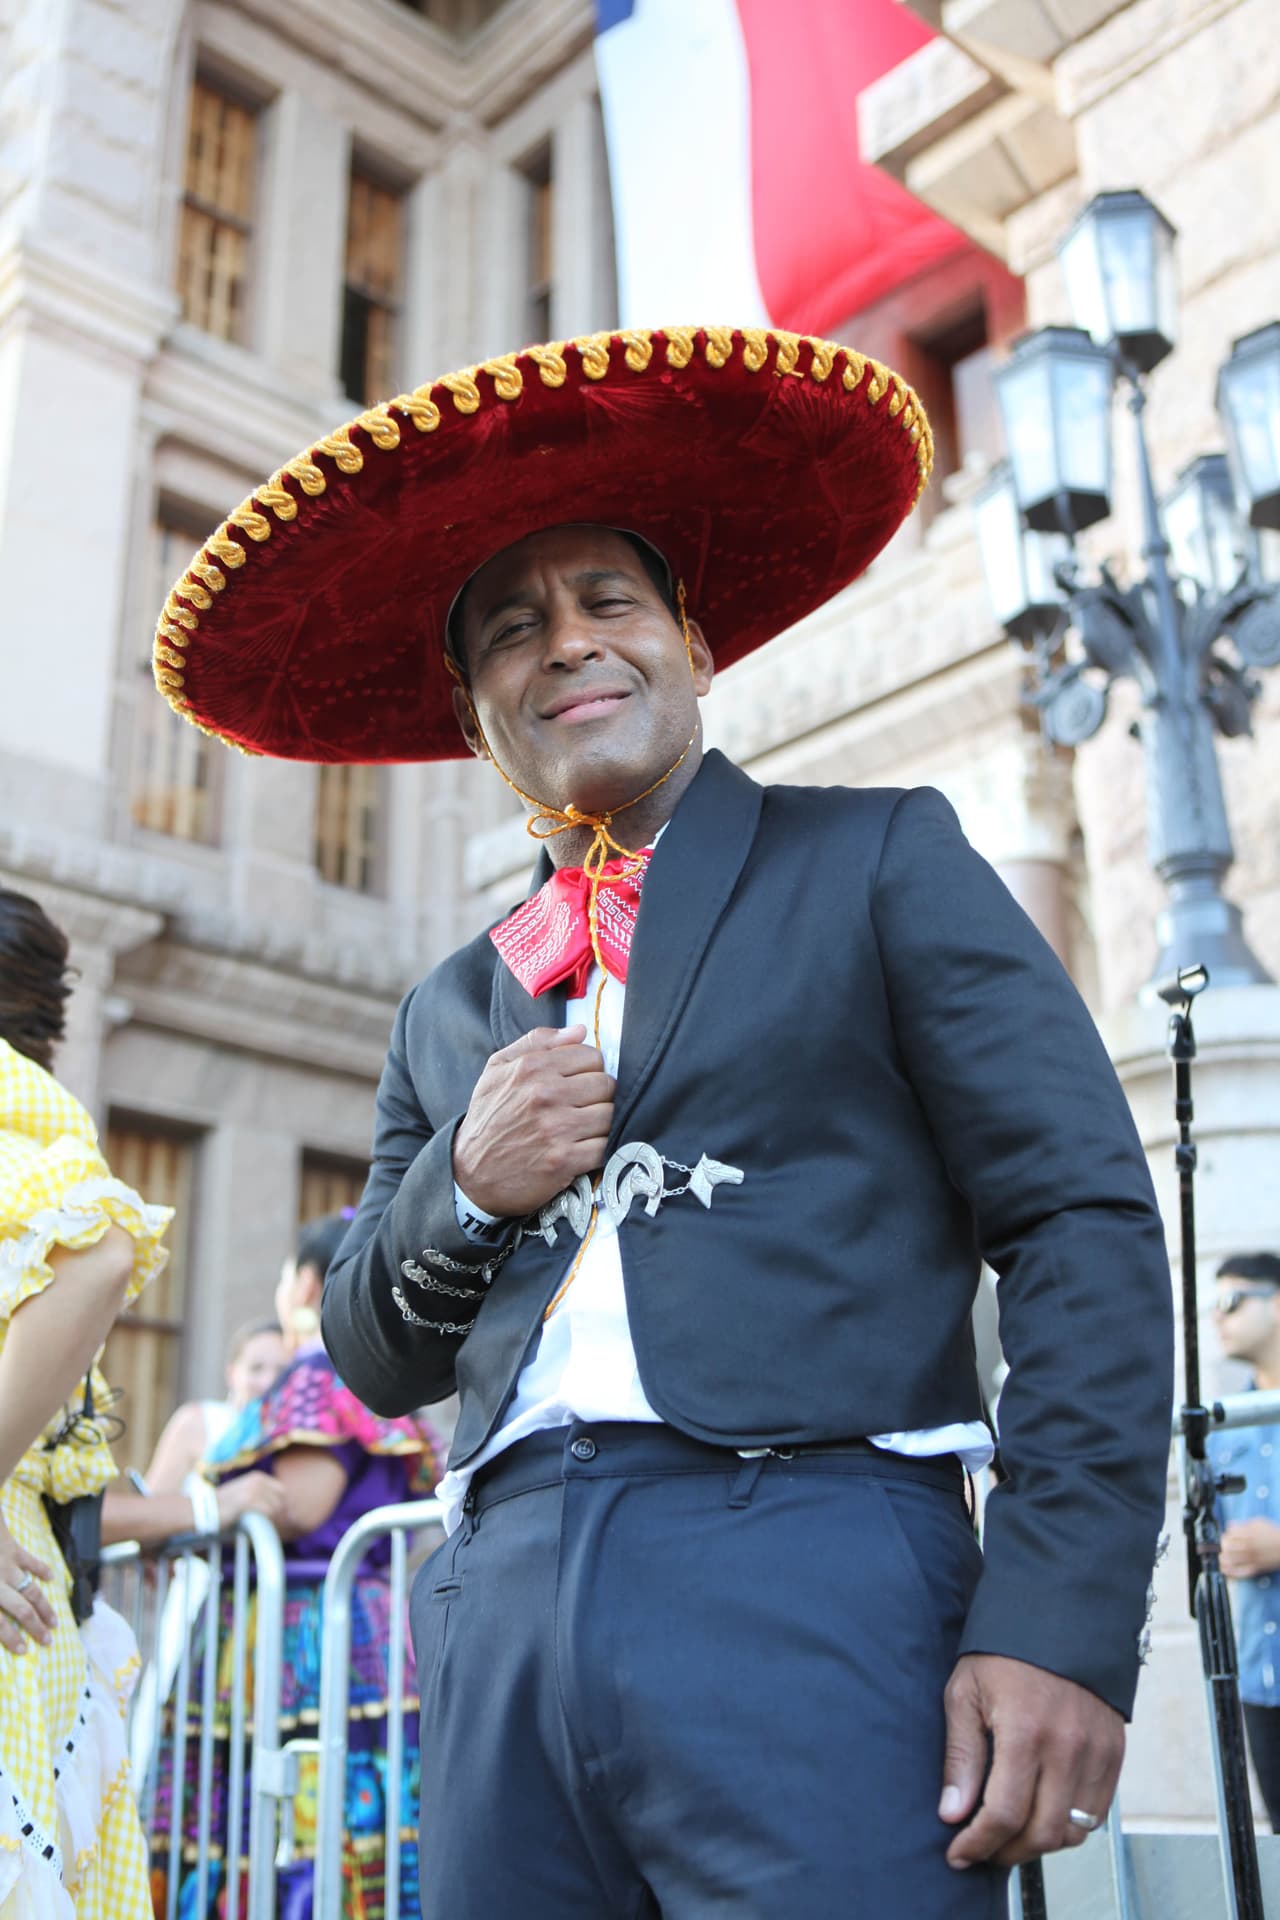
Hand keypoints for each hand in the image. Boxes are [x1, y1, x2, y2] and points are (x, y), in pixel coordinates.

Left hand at [0, 1511, 56, 1654]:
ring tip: (55, 1620)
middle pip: (21, 1608)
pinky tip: (51, 1577)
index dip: (12, 1639)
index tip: (25, 1651)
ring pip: (32, 1588)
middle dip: (36, 1626)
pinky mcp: (12, 1547)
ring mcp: (7, 1563)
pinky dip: (42, 1569)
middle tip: (49, 1640)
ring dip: (44, 1605)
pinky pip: (30, 1560)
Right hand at [215, 1472, 287, 1530]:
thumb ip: (261, 1497)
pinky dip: (262, 1521)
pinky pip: (266, 1513)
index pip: (282, 1491)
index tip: (271, 1516)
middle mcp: (257, 1480)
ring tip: (254, 1522)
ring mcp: (253, 1490)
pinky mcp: (248, 1501)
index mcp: (258, 1477)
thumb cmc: (224, 1506)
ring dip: (268, 1518)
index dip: (279, 1504)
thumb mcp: (245, 1495)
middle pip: (281, 1500)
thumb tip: (282, 1509)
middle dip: (276, 1512)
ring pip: (275, 1508)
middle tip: (263, 1521)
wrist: (205, 1510)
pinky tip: (251, 1523)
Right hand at [453, 1026, 614, 1217]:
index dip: (589, 1069)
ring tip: (583, 1127)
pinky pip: (604, 1145)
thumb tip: (580, 1030)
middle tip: (583, 1106)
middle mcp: (546, 1095)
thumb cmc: (488, 1117)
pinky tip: (582, 1147)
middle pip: (605, 1084)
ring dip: (601, 1122)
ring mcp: (557, 1129)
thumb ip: (538, 1042)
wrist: (471, 1172)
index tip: (579, 1081)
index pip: (591, 1056)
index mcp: (531, 1068)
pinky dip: (598, 1147)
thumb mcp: (498, 1068)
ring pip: (610, 1114)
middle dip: (598, 1095)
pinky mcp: (564, 1160)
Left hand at [939, 1653, 1123, 1867]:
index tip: (957, 1854)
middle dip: (1006, 1852)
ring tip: (1010, 1835)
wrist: (1059, 1613)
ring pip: (1072, 1832)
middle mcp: (1067, 1749)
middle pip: (1041, 1834)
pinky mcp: (1114, 1753)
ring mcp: (1096, 1753)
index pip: (1004, 1815)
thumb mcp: (965, 1692)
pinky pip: (1097, 1813)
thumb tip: (952, 1814)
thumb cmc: (1003, 1651)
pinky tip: (1043, 1814)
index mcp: (1025, 1733)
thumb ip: (961, 1757)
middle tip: (982, 1849)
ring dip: (1038, 1844)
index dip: (978, 1844)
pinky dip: (1069, 1826)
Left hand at [1220, 1519, 1279, 1578]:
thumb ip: (1242, 1524)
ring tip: (1222, 1557)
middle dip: (1223, 1546)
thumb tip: (1230, 1526)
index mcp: (1247, 1533)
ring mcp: (1251, 1558)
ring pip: (1229, 1560)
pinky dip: (1230, 1571)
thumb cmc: (1272, 1533)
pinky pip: (1239, 1572)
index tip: (1227, 1537)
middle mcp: (1247, 1546)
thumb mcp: (1258, 1522)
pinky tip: (1224, 1569)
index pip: (1228, 1534)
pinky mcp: (1255, 1568)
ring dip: (1223, 1557)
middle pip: (1226, 1546)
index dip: (1226, 1535)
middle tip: (1225, 1546)